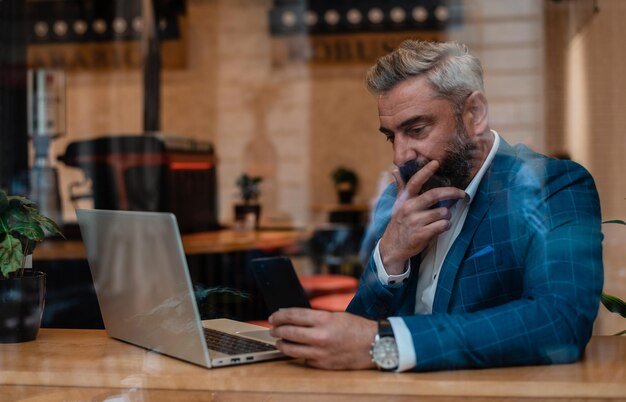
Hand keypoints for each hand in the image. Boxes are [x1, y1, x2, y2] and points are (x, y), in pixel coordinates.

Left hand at [268, 308, 376, 369]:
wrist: (375, 344)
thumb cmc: (356, 327)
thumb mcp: (335, 315)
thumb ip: (315, 317)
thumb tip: (294, 318)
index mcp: (324, 320)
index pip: (293, 315)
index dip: (280, 315)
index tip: (273, 316)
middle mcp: (321, 336)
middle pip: (289, 332)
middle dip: (277, 330)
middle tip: (272, 328)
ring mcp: (321, 352)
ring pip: (292, 349)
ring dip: (282, 344)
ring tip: (279, 341)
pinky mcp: (324, 365)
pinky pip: (304, 360)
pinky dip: (299, 355)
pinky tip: (297, 351)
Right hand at [380, 160, 466, 274]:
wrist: (392, 247)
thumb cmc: (399, 224)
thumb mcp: (398, 205)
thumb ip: (400, 188)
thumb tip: (395, 170)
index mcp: (405, 200)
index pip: (415, 182)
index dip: (425, 172)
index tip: (436, 163)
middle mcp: (410, 208)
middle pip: (434, 195)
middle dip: (452, 192)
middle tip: (463, 194)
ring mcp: (416, 221)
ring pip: (442, 212)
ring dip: (447, 216)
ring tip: (441, 219)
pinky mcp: (422, 234)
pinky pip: (443, 225)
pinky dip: (445, 226)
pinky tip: (440, 227)